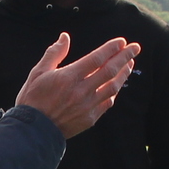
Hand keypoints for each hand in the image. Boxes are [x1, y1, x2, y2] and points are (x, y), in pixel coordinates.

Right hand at [15, 34, 139, 138]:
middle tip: (135, 48)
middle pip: (109, 70)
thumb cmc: (33, 99)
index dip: (111, 48)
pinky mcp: (90, 118)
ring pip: (112, 86)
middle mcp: (82, 90)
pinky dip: (114, 91)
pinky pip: (107, 102)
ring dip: (123, 73)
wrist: (33, 131)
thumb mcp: (38, 72)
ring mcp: (88, 105)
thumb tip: (65, 37)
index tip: (122, 41)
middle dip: (124, 57)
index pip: (97, 58)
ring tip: (130, 64)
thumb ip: (54, 53)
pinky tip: (116, 84)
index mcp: (69, 77)